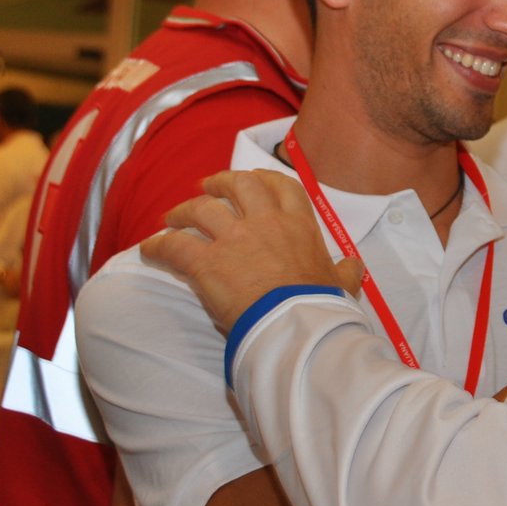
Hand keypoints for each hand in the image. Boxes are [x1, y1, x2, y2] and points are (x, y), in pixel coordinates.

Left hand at [141, 170, 363, 334]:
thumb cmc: (320, 306)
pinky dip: (159, 245)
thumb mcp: (340, 285)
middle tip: (208, 188)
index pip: (281, 186)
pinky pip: (174, 245)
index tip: (253, 179)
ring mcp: (234, 240)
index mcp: (299, 225)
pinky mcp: (206, 262)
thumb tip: (356, 267)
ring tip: (173, 217)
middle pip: (238, 185)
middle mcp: (265, 223)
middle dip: (220, 182)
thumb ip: (345, 273)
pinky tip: (150, 249)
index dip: (264, 178)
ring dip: (183, 211)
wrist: (296, 327)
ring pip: (201, 209)